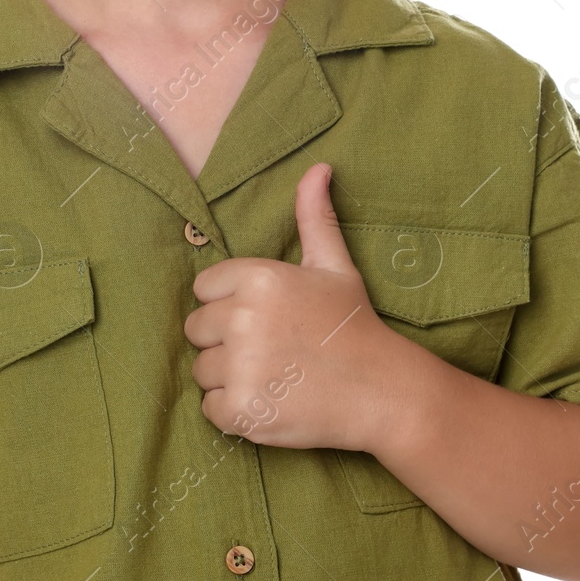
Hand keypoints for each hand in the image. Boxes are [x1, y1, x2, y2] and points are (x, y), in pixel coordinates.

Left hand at [184, 162, 404, 450]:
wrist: (382, 391)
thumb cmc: (353, 325)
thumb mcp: (333, 266)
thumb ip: (314, 217)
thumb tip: (318, 167)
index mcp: (258, 278)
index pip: (204, 289)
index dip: (231, 304)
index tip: (267, 319)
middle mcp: (243, 318)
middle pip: (197, 329)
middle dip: (226, 342)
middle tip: (272, 351)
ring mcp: (240, 366)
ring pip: (202, 370)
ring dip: (229, 378)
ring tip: (274, 377)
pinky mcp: (241, 410)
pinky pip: (210, 409)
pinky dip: (235, 412)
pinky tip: (270, 403)